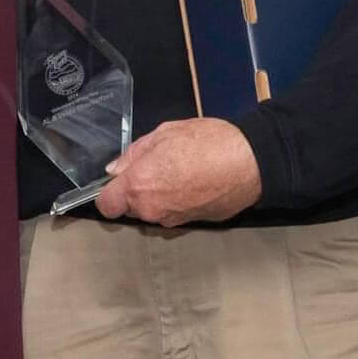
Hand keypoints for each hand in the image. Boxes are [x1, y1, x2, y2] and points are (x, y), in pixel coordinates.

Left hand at [95, 117, 261, 226]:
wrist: (250, 163)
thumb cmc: (206, 142)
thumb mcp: (164, 134)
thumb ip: (134, 153)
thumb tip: (115, 169)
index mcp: (138, 187)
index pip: (107, 206)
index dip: (110, 192)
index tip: (120, 180)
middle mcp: (152, 210)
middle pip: (132, 208)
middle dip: (138, 192)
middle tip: (157, 167)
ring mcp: (174, 221)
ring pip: (155, 211)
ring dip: (160, 197)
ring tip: (181, 173)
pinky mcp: (194, 224)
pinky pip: (176, 213)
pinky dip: (180, 202)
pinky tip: (196, 183)